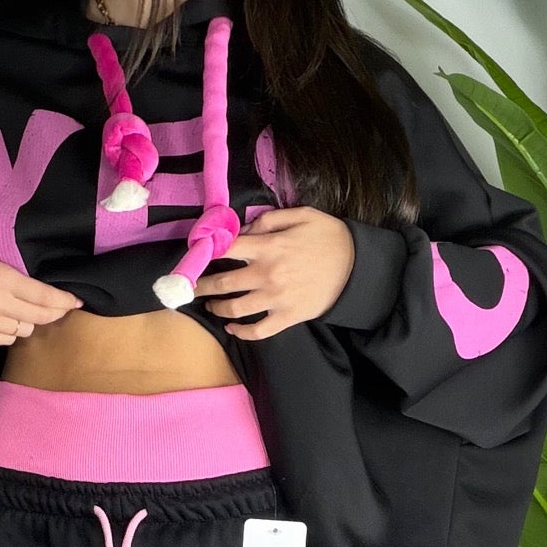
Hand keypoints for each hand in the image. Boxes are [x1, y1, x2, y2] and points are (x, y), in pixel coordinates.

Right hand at [0, 245, 82, 344]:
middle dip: (54, 313)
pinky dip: (11, 331)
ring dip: (29, 321)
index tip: (76, 301)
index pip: (43, 295)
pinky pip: (7, 339)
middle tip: (60, 308)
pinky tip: (5, 321)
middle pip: (40, 316)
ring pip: (25, 330)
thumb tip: (40, 289)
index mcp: (0, 278)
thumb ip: (14, 274)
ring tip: (23, 311)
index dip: (64, 301)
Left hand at [191, 207, 355, 338]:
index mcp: (268, 247)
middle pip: (222, 282)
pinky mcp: (287, 318)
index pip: (226, 249)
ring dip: (216, 307)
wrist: (357, 267)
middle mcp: (267, 274)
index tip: (195, 255)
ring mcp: (276, 299)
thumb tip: (243, 228)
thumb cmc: (329, 237)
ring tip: (209, 304)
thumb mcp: (302, 215)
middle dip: (200, 285)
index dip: (206, 251)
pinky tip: (231, 327)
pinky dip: (241, 332)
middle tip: (189, 286)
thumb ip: (269, 219)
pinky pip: (257, 331)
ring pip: (234, 308)